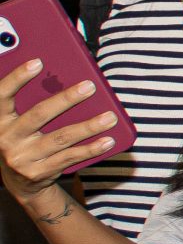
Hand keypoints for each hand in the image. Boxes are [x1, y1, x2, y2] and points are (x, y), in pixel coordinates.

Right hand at [1, 59, 118, 205]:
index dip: (17, 78)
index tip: (38, 62)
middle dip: (66, 99)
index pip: (2, 96)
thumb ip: (29, 104)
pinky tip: (108, 140)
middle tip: (90, 86)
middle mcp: (6, 138)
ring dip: (88, 127)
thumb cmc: (23, 140)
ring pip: (61, 138)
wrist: (19, 181)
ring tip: (110, 117)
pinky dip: (91, 148)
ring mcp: (22, 157)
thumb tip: (62, 80)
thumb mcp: (17, 123)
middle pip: (39, 114)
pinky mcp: (39, 172)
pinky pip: (70, 158)